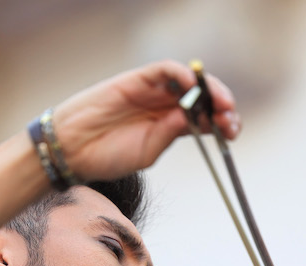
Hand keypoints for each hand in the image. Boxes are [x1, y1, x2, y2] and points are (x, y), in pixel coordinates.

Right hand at [51, 60, 239, 181]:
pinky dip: (183, 74)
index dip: (222, 124)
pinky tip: (192, 86)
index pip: (205, 120)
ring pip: (190, 81)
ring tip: (219, 104)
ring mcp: (153, 91)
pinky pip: (166, 70)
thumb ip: (170, 135)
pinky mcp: (138, 79)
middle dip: (221, 106)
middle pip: (203, 99)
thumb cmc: (107, 155)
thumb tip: (193, 118)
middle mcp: (166, 106)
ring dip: (208, 90)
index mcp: (171, 127)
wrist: (73, 148)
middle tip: (230, 119)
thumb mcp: (147, 153)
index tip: (231, 134)